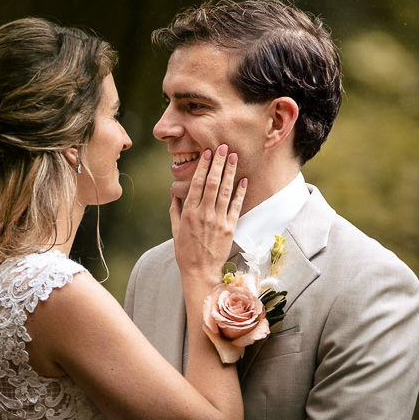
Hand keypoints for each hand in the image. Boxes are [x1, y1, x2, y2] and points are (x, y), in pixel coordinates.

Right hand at [171, 145, 246, 284]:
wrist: (200, 272)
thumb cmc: (185, 252)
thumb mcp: (175, 230)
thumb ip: (175, 210)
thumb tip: (174, 192)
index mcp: (189, 212)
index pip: (197, 183)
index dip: (204, 166)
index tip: (208, 153)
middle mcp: (204, 214)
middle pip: (213, 182)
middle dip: (219, 163)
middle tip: (224, 147)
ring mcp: (218, 220)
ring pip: (225, 191)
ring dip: (230, 172)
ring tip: (234, 157)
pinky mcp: (230, 228)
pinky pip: (236, 206)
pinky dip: (240, 192)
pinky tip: (244, 180)